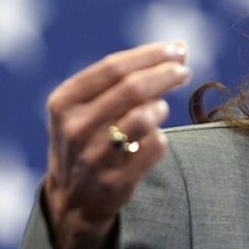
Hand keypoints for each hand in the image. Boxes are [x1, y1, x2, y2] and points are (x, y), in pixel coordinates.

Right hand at [43, 41, 190, 248]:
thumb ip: (122, 79)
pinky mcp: (116, 181)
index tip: (177, 49)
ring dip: (160, 108)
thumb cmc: (87, 138)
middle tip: (184, 71)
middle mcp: (75, 128)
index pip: (114, 68)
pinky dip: (160, 137)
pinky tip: (152, 138)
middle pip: (132, 88)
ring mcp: (94, 157)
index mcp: (64, 102)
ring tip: (160, 109)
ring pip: (145, 117)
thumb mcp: (85, 107)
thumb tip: (178, 49)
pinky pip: (155, 146)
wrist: (74, 199)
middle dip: (165, 74)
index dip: (150, 55)